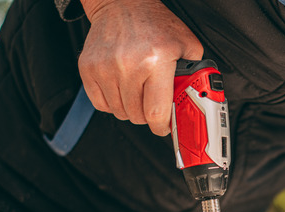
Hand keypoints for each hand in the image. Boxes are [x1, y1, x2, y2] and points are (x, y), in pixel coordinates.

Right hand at [78, 0, 202, 135]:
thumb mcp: (186, 44)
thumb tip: (196, 100)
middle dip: (147, 115)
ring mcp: (105, 67)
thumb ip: (194, 73)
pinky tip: (121, 89)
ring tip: (137, 92)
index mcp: (156, 60)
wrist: (122, 4)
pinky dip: (112, 103)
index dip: (161, 126)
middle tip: (151, 103)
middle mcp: (129, 65)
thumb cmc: (154, 24)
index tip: (164, 128)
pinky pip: (100, 104)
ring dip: (130, 109)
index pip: (156, 112)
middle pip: (137, 115)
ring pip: (119, 112)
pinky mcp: (89, 68)